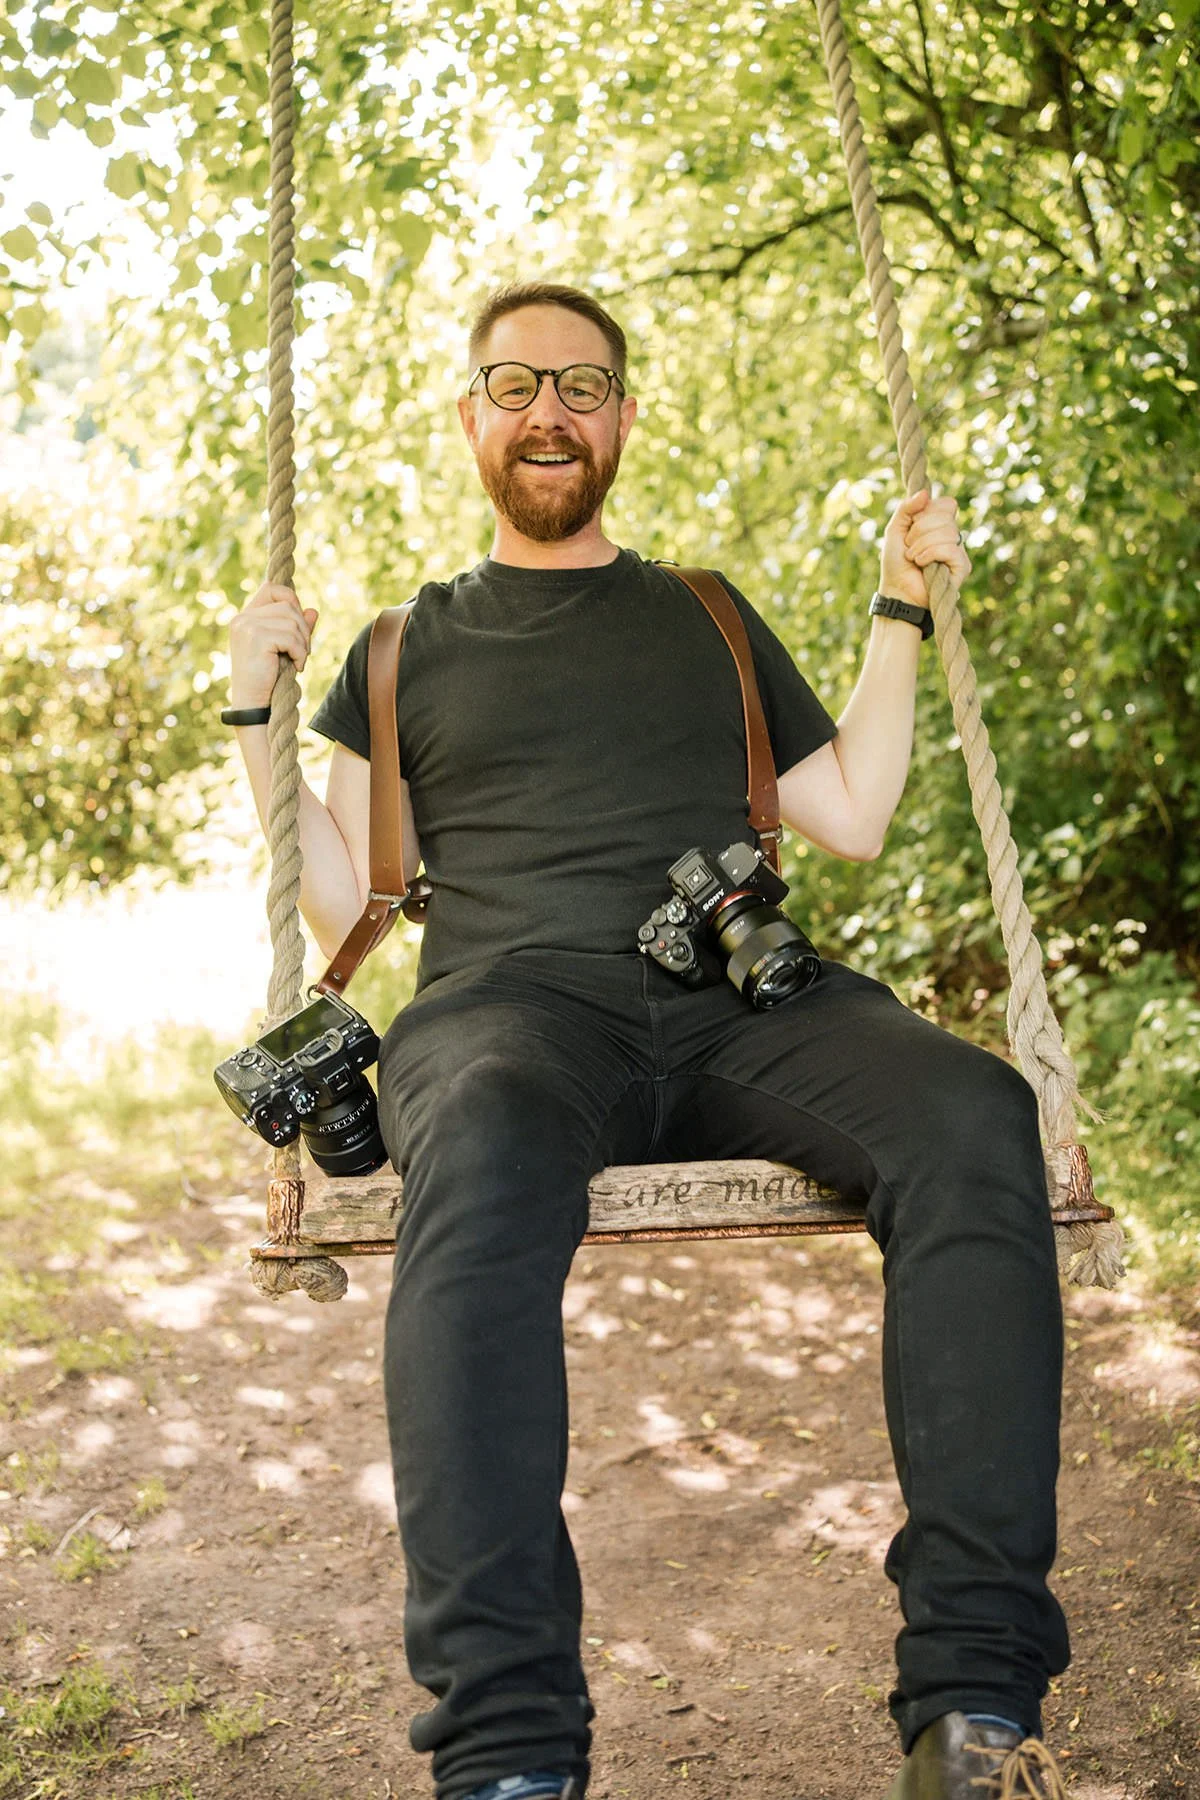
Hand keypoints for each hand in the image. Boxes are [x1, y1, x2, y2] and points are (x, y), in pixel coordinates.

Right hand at [229, 582, 318, 707]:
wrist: (253, 705)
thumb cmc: (268, 679)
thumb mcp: (284, 649)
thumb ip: (296, 629)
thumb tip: (313, 610)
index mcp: (245, 617)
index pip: (272, 588)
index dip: (292, 600)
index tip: (299, 626)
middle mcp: (242, 618)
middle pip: (287, 605)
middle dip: (303, 628)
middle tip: (304, 651)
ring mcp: (246, 626)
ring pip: (292, 620)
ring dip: (303, 643)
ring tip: (299, 661)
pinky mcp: (255, 638)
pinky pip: (291, 637)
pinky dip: (301, 653)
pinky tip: (297, 667)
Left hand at [878, 490, 971, 610]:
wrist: (897, 591)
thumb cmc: (896, 563)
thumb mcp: (895, 530)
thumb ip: (906, 508)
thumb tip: (925, 493)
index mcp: (940, 524)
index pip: (947, 504)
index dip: (927, 512)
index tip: (911, 527)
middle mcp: (952, 536)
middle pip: (946, 517)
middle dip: (919, 531)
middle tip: (909, 546)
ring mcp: (959, 551)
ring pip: (948, 532)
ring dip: (922, 545)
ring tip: (913, 557)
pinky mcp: (963, 566)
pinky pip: (951, 549)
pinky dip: (931, 554)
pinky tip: (922, 564)